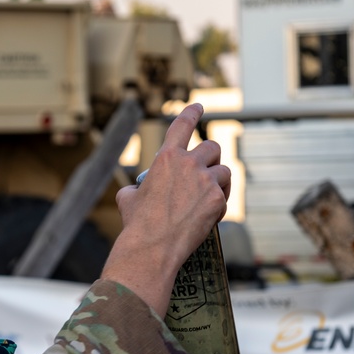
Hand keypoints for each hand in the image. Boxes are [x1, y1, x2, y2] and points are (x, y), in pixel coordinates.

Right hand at [100, 103, 230, 315]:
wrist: (152, 247)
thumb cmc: (137, 224)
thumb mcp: (128, 197)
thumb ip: (140, 185)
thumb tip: (140, 189)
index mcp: (165, 158)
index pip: (182, 125)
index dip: (192, 113)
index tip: (199, 106)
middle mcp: (188, 164)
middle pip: (212, 147)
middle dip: (211, 157)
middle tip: (205, 170)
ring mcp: (206, 181)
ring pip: (224, 171)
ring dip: (219, 180)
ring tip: (208, 194)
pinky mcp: (218, 200)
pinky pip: (226, 195)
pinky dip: (220, 202)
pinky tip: (209, 213)